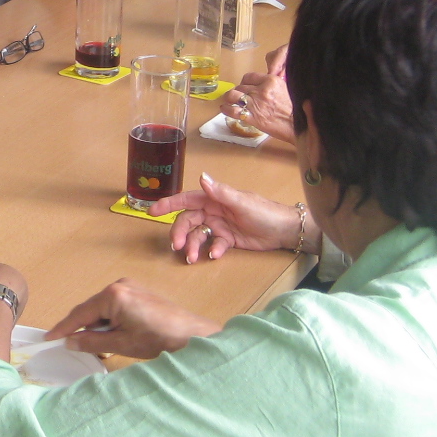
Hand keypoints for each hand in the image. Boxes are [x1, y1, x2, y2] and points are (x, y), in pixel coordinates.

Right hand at [44, 279, 218, 358]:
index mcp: (113, 295)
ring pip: (103, 309)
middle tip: (76, 346)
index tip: (49, 338)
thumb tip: (71, 341)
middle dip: (84, 328)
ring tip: (108, 345)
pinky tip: (118, 336)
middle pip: (90, 309)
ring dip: (100, 327)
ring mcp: (130, 287)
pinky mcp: (138, 293)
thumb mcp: (121, 343)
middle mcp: (120, 285)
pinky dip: (111, 321)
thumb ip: (91, 341)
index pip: (80, 313)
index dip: (64, 328)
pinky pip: (115, 307)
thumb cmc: (160, 338)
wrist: (192, 336)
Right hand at [150, 172, 305, 262]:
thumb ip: (220, 192)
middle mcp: (213, 211)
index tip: (152, 212)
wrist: (284, 230)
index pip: (186, 199)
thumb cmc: (264, 211)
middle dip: (179, 233)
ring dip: (192, 246)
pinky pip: (212, 245)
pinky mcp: (227, 240)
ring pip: (197, 236)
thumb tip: (201, 178)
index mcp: (214, 198)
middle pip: (188, 221)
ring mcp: (219, 226)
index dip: (169, 204)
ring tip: (192, 258)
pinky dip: (211, 250)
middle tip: (176, 247)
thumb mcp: (241, 202)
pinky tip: (215, 255)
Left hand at [226, 45, 293, 142]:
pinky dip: (226, 109)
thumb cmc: (293, 108)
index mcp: (271, 81)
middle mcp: (261, 90)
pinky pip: (233, 111)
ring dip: (229, 98)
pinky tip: (225, 109)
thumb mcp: (285, 89)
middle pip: (240, 86)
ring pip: (233, 95)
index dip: (245, 82)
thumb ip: (271, 84)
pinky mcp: (252, 117)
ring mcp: (255, 104)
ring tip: (229, 101)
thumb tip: (261, 83)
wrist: (296, 125)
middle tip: (239, 97)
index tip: (245, 87)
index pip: (249, 76)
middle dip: (238, 91)